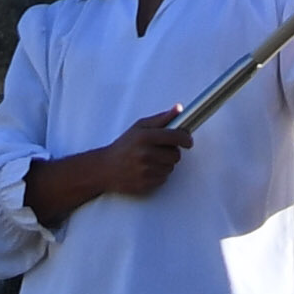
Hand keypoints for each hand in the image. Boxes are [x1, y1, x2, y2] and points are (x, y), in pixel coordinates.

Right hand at [28, 113, 187, 225]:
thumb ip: (161, 118)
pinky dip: (159, 174)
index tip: (188, 140)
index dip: (185, 138)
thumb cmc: (123, 146)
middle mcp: (145, 154)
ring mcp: (145, 171)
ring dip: (165, 164)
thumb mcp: (139, 127)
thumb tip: (180, 109)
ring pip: (171, 167)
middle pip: (175, 154)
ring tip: (151, 160)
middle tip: (162, 150)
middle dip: (172, 152)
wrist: (105, 169)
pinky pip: (163, 178)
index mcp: (145, 137)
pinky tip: (147, 170)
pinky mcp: (145, 184)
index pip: (175, 137)